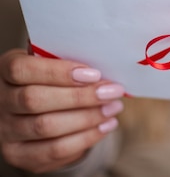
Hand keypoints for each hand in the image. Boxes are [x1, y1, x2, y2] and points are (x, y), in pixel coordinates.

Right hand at [0, 49, 124, 172]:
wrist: (43, 109)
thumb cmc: (54, 78)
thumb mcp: (55, 62)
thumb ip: (70, 59)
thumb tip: (105, 61)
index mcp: (6, 72)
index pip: (22, 69)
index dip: (58, 71)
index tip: (94, 74)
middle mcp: (1, 102)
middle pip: (35, 100)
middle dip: (80, 96)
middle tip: (112, 91)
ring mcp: (7, 131)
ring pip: (46, 127)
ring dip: (87, 117)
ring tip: (113, 107)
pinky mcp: (21, 154)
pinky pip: (54, 150)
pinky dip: (85, 138)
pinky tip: (105, 125)